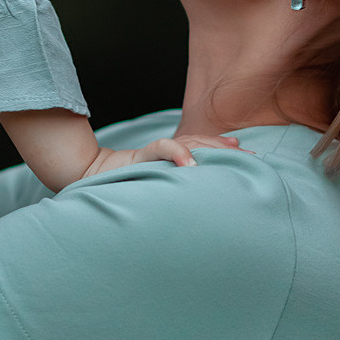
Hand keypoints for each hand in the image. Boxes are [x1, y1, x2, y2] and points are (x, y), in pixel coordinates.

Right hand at [80, 133, 241, 177]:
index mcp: (170, 161)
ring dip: (210, 149)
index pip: (202, 148)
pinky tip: (191, 163)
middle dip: (225, 149)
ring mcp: (154, 155)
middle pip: (201, 144)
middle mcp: (165, 154)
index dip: (223, 148)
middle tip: (249, 158)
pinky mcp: (140, 158)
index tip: (246, 155)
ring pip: (188, 142)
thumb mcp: (158, 190)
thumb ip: (176, 185)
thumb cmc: (124, 189)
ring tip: (232, 156)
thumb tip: (201, 197)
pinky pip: (161, 148)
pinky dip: (177, 152)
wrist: (90, 180)